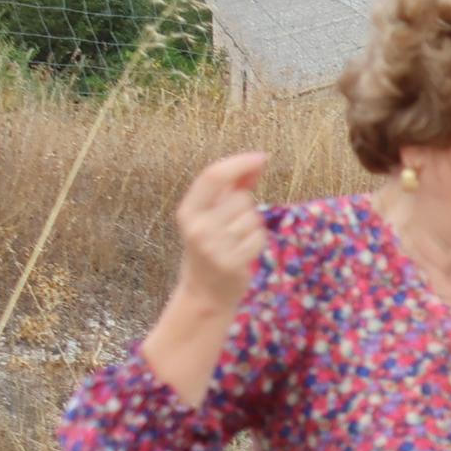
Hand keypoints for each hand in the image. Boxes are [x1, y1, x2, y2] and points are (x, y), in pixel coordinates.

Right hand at [172, 151, 269, 309]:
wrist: (205, 293)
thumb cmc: (211, 246)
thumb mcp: (212, 215)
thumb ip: (233, 187)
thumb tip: (259, 160)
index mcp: (188, 210)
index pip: (213, 176)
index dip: (240, 163)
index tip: (263, 157)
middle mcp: (196, 226)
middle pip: (241, 198)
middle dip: (245, 208)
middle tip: (232, 228)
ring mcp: (212, 246)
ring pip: (253, 218)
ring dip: (252, 227)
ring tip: (235, 242)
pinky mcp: (230, 263)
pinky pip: (259, 237)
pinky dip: (257, 243)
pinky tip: (242, 253)